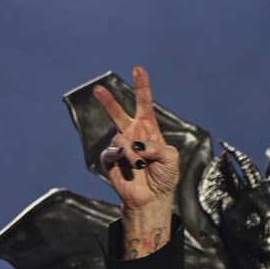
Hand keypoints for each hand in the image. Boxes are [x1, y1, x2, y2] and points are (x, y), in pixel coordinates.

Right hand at [94, 66, 179, 215]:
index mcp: (149, 130)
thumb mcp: (171, 158)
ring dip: (133, 153)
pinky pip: (113, 153)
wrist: (152, 199)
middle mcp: (133, 135)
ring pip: (121, 139)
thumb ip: (157, 146)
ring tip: (140, 166)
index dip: (142, 87)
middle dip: (109, 102)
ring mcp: (121, 147)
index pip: (145, 104)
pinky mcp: (110, 160)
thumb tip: (137, 145)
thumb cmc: (164, 178)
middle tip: (98, 89)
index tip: (138, 69)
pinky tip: (131, 168)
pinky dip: (124, 160)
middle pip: (119, 113)